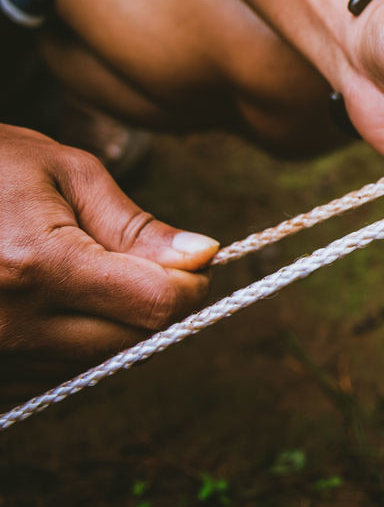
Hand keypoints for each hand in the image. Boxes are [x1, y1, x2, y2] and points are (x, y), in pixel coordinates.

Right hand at [0, 126, 218, 400]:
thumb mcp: (67, 173)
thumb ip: (136, 225)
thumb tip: (203, 255)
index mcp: (37, 265)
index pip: (155, 305)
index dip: (192, 285)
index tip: (196, 261)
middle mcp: (10, 323)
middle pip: (131, 341)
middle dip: (158, 305)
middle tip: (152, 263)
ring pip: (94, 361)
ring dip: (114, 323)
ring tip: (90, 271)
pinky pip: (52, 370)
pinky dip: (72, 338)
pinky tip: (58, 298)